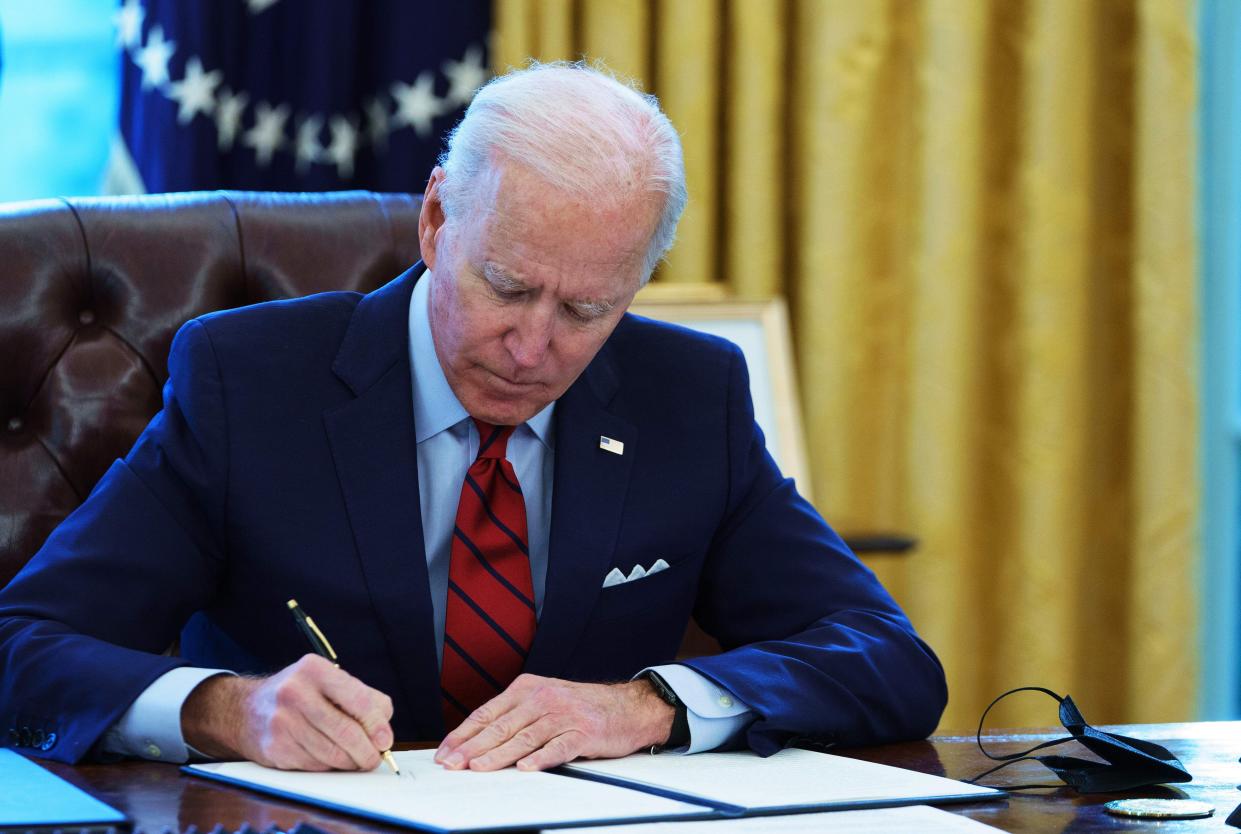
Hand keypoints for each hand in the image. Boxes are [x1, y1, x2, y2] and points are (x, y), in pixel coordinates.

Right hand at [181, 654, 394, 770]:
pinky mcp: (275, 748)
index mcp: (314, 670)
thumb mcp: (328, 681)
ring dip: (350, 763)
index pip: (358, 699)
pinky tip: (330, 758)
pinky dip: (329, 767)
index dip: (376, 724)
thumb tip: (384, 730)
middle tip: (374, 758)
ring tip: (356, 760)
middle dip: (367, 751)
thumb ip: (362, 698)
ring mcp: (282, 722)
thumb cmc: (299, 695)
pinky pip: (315, 765)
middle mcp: (295, 693)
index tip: (385, 740)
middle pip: (346, 732)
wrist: (246, 711)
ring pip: (332, 753)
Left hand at [434, 673, 674, 771]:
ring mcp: (563, 715)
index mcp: (527, 688)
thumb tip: (475, 742)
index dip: (463, 734)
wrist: (628, 707)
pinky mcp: (583, 732)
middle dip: (472, 747)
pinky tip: (526, 768)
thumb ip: (514, 716)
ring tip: (478, 768)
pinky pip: (558, 747)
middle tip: (451, 764)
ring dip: (499, 755)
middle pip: (501, 726)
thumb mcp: (544, 701)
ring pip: (524, 737)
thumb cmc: (580, 708)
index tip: (444, 752)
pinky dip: (541, 758)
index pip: (486, 712)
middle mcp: (542, 698)